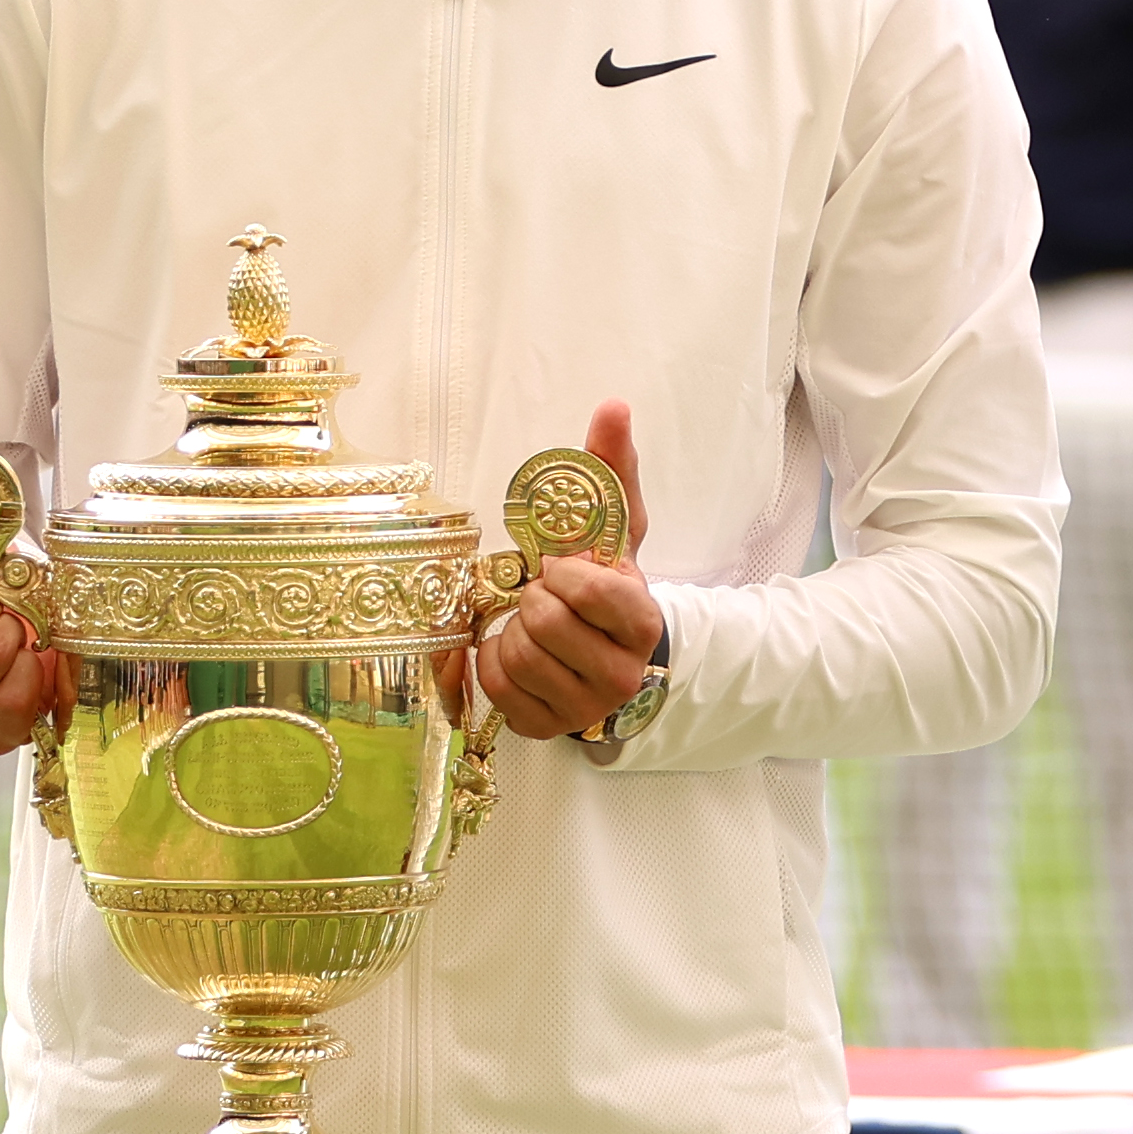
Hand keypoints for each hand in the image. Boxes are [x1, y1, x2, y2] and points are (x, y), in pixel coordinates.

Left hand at [475, 401, 667, 738]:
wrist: (613, 656)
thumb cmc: (609, 587)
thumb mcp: (616, 532)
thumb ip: (613, 471)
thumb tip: (612, 406)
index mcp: (641, 622)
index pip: (591, 591)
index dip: (564, 572)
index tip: (561, 567)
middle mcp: (620, 673)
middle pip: (545, 623)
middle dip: (532, 598)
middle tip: (540, 593)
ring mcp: (584, 707)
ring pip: (517, 656)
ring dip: (510, 629)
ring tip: (529, 621)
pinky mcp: (545, 727)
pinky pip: (496, 687)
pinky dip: (491, 661)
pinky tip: (513, 649)